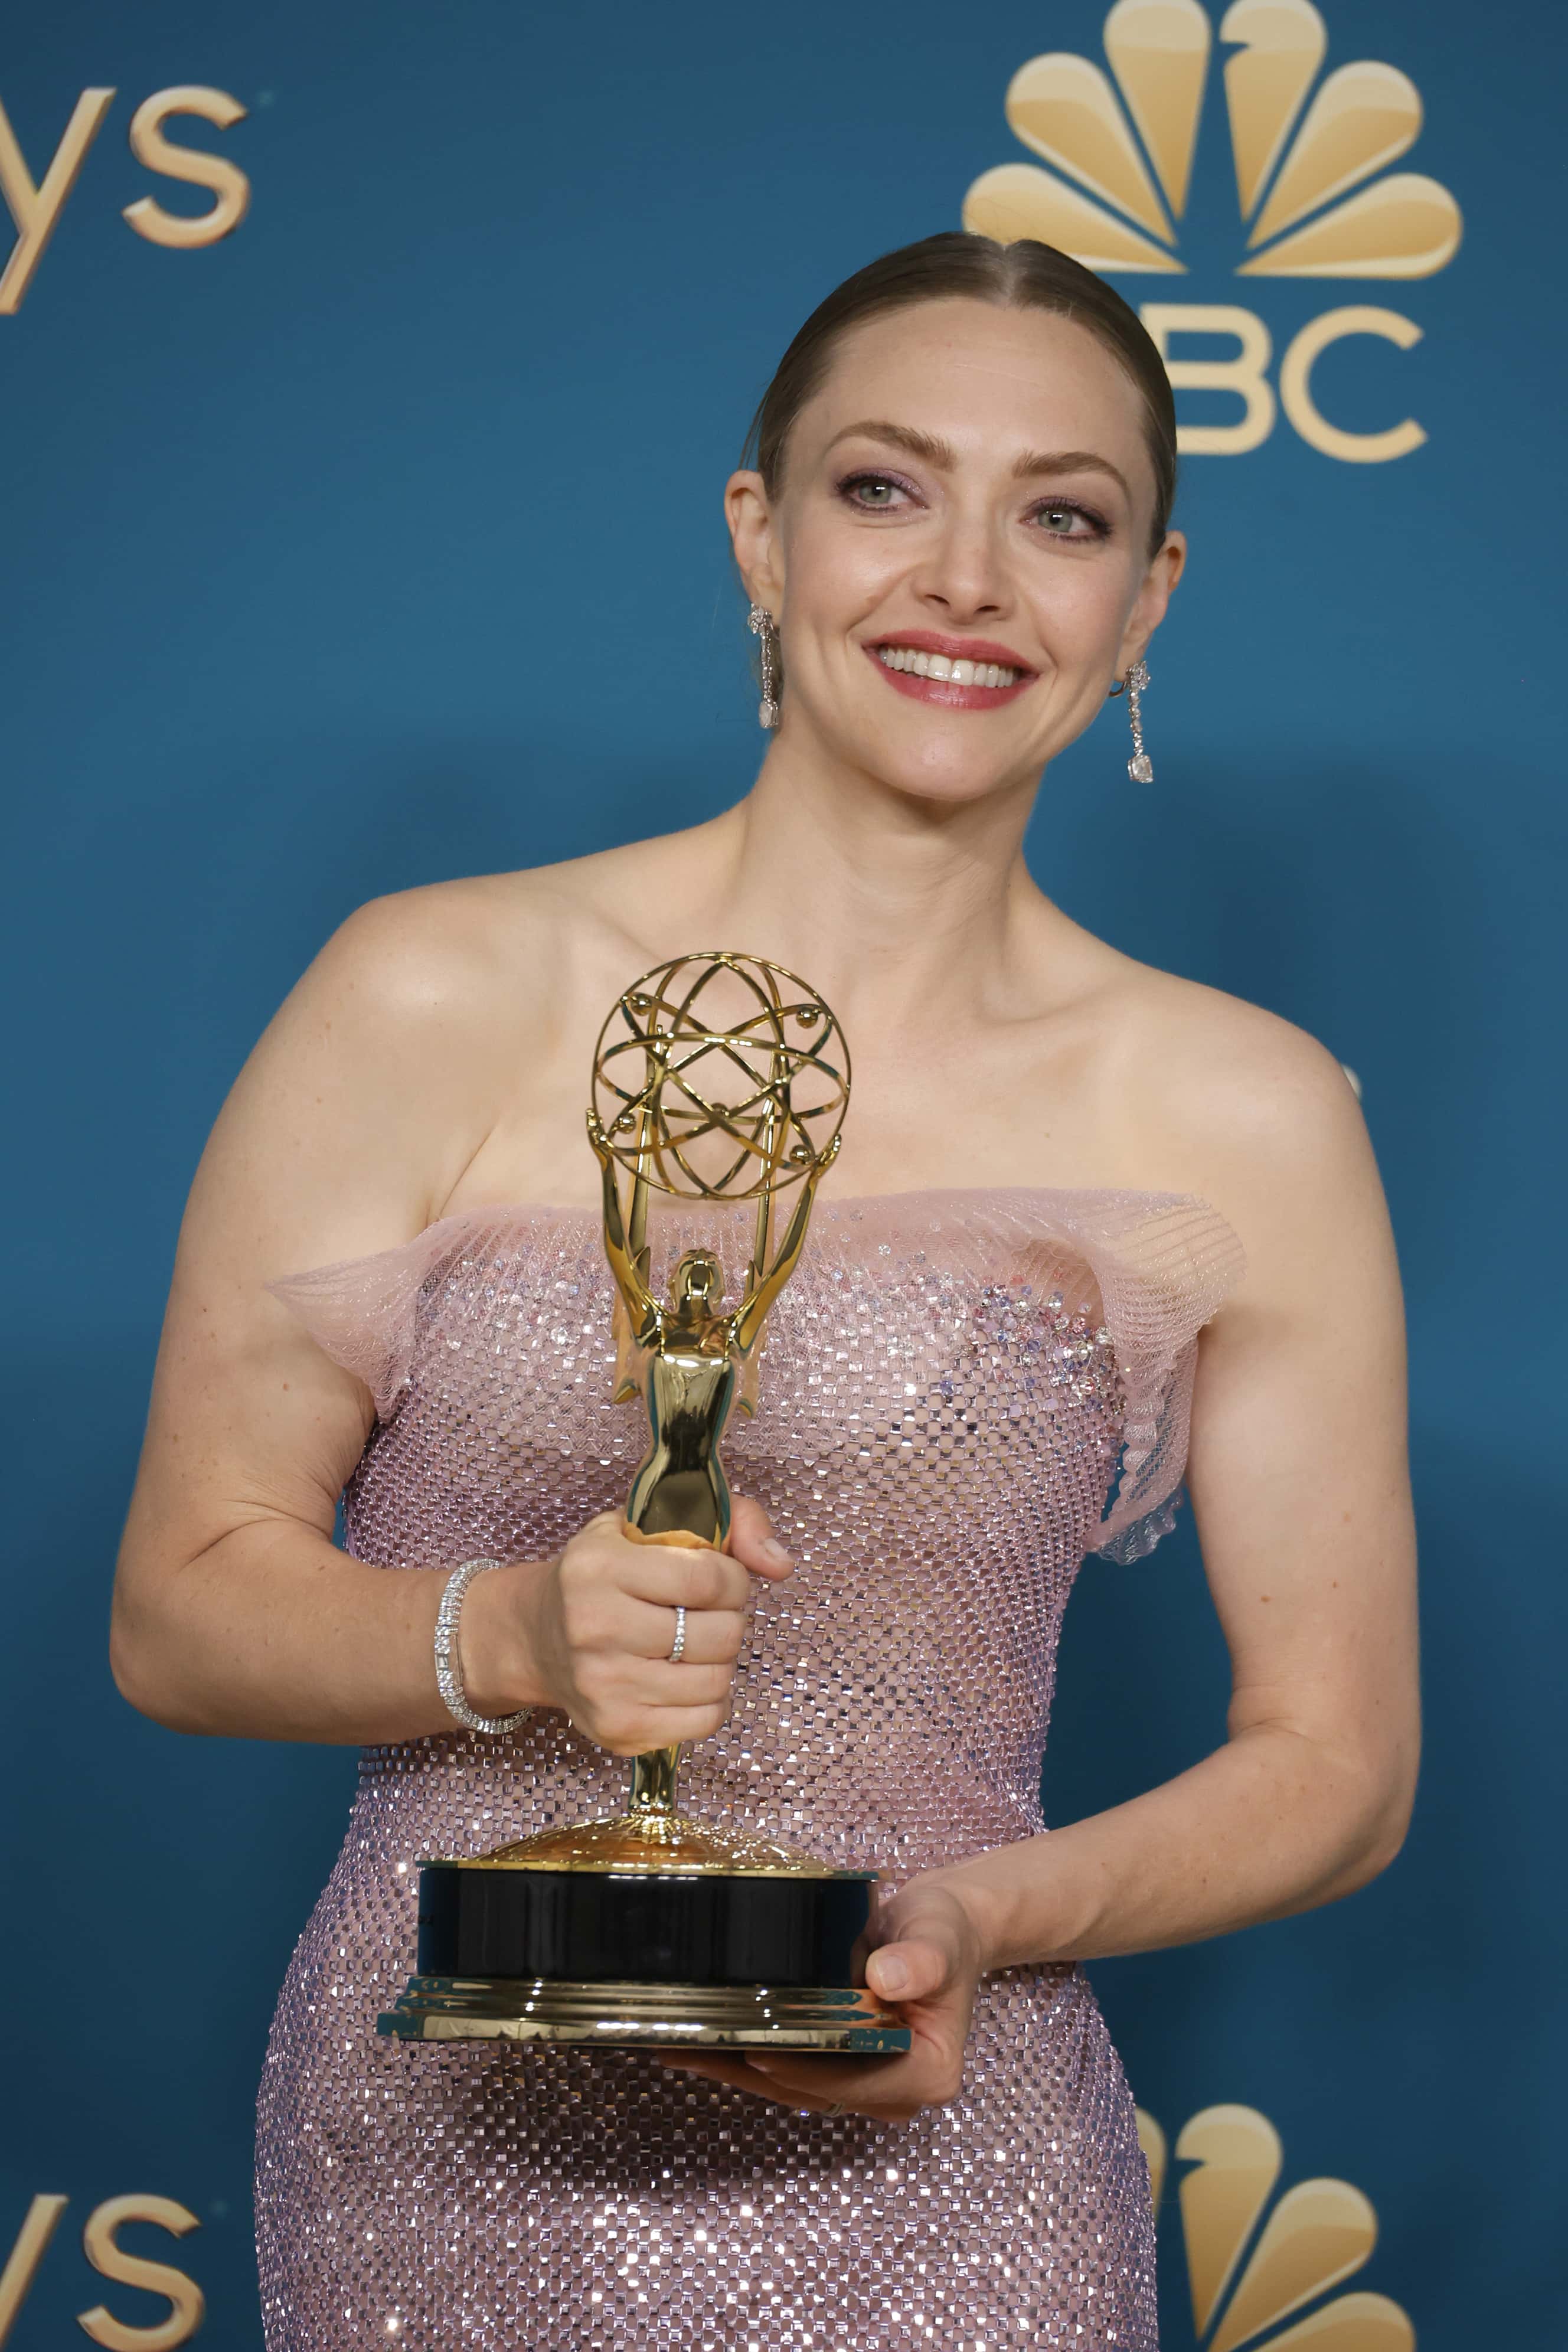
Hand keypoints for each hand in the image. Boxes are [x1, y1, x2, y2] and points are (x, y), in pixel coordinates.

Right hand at [463, 1496, 791, 1752]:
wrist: (537, 1636)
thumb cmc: (605, 1572)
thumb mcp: (650, 1523)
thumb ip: (730, 1521)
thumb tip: (781, 1565)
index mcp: (599, 1567)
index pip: (707, 1579)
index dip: (734, 1579)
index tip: (723, 1578)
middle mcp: (594, 1628)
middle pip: (718, 1635)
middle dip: (730, 1619)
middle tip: (709, 1613)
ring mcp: (603, 1686)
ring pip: (716, 1681)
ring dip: (722, 1660)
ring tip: (698, 1643)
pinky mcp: (616, 1730)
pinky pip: (703, 1721)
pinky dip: (711, 1698)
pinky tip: (688, 1676)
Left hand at [654, 1874, 990, 2122]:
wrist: (938, 1929)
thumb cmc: (943, 1932)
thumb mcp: (939, 1936)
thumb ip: (922, 1959)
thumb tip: (888, 1978)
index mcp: (927, 2073)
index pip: (856, 2080)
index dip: (807, 2068)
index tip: (756, 2049)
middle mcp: (895, 2091)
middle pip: (814, 2088)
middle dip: (751, 2070)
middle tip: (691, 2045)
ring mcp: (863, 2084)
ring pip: (791, 2085)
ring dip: (734, 2067)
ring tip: (676, 2042)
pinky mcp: (837, 2068)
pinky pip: (787, 2070)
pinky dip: (744, 2055)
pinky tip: (699, 2039)